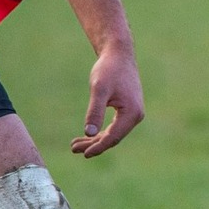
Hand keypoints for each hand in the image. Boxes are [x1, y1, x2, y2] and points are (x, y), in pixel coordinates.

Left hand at [71, 41, 142, 156]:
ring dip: (95, 140)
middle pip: (113, 138)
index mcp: (131, 113)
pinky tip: (87, 134)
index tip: (83, 154)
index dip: (98, 147)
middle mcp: (135, 116)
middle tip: (73, 149)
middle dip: (93, 145)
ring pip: (113, 133)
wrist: (118, 54)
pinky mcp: (127, 109)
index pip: (113, 137)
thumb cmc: (109, 69)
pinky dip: (100, 131)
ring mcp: (133, 113)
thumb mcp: (99, 89)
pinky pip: (114, 126)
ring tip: (75, 145)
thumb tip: (89, 133)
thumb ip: (95, 111)